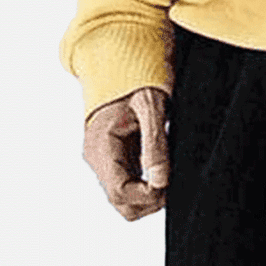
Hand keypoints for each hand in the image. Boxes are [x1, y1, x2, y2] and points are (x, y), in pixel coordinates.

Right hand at [83, 86, 168, 220]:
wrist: (121, 62)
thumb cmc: (134, 78)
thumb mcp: (151, 105)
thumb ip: (155, 145)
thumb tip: (160, 181)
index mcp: (101, 145)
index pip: (120, 192)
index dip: (147, 196)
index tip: (166, 182)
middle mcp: (97, 158)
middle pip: (122, 204)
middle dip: (149, 201)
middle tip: (169, 180)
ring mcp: (103, 161)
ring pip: (125, 201)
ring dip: (148, 196)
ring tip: (165, 172)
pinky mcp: (113, 161)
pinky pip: (129, 187)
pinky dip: (146, 186)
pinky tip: (159, 168)